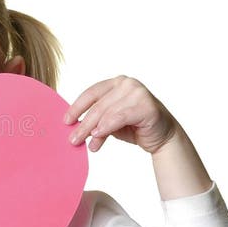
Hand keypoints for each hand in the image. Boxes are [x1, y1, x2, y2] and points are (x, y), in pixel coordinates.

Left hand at [63, 75, 177, 154]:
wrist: (161, 137)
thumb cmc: (134, 127)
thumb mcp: (110, 122)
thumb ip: (95, 120)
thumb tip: (74, 128)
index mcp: (116, 82)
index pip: (91, 93)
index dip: (76, 107)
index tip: (66, 121)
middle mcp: (127, 83)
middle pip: (97, 105)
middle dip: (83, 124)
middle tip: (72, 139)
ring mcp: (138, 92)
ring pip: (107, 113)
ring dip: (93, 130)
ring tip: (85, 144)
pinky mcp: (146, 106)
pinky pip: (120, 117)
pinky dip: (107, 127)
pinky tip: (97, 136)